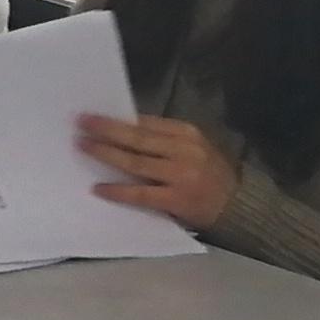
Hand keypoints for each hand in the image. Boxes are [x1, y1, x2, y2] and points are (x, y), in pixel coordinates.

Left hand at [79, 114, 237, 227]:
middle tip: (80, 123)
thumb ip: (163, 139)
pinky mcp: (177, 199)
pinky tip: (98, 187)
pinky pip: (140, 194)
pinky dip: (117, 190)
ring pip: (135, 162)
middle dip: (105, 129)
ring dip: (105, 153)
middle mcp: (184, 150)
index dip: (117, 118)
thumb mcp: (192, 147)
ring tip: (83, 146)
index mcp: (187, 133)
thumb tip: (122, 127)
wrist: (238, 205)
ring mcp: (180, 175)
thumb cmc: (208, 173)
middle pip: (137, 138)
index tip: (93, 113)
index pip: (145, 123)